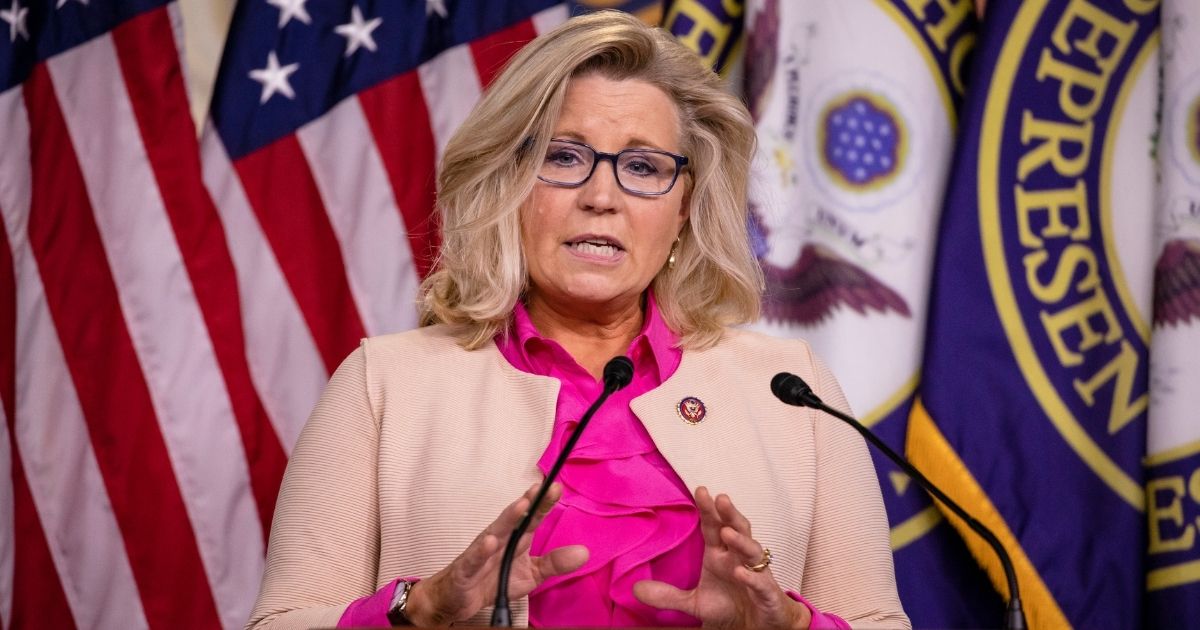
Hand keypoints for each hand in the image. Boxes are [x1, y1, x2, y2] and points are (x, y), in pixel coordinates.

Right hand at [404, 482, 587, 625]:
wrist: (458, 600)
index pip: (532, 518)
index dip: (543, 503)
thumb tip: (584, 552)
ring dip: (507, 518)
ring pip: (495, 532)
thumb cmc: (494, 580)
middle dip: (528, 502)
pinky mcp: (466, 569)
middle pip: (515, 518)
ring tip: (521, 505)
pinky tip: (490, 542)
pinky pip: (474, 559)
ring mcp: (481, 552)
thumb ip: (555, 562)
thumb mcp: (531, 574)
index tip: (557, 487)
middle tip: (542, 488)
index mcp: (516, 538)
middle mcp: (499, 539)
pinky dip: (481, 551)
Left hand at [633, 486, 810, 629]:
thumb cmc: (728, 608)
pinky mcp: (767, 594)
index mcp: (720, 555)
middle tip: (720, 499)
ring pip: (752, 551)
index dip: (709, 510)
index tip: (700, 490)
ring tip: (726, 532)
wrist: (753, 629)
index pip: (714, 527)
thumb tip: (636, 589)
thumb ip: (667, 595)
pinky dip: (752, 577)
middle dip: (729, 514)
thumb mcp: (693, 603)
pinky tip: (740, 572)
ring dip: (741, 541)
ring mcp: (756, 574)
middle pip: (737, 530)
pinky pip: (761, 583)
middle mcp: (738, 559)